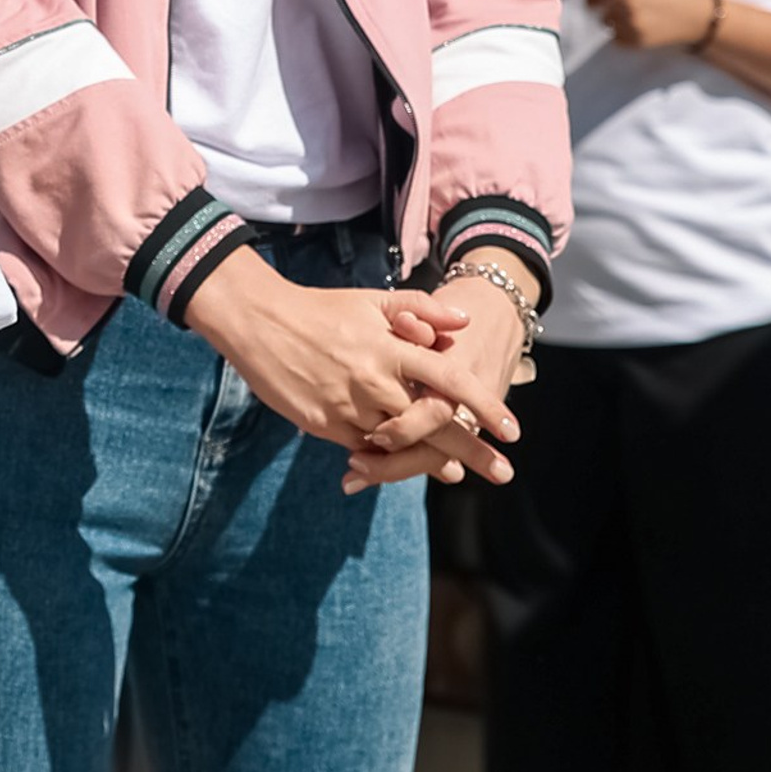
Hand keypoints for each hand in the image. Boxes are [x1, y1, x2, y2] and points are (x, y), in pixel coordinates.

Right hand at [187, 248, 513, 470]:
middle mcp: (374, 381)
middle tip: (502, 471)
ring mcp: (349, 406)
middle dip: (472, 450)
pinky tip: (399, 462)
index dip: (484, 406)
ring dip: (429, 460)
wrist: (259, 322)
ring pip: (399, 444)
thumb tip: (463, 320)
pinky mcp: (324, 425)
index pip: (451, 381)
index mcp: (391, 348)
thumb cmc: (321, 309)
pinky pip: (363, 449)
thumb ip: (420, 309)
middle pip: (434, 424)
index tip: (511, 430)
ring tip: (452, 471)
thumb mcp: (371, 299)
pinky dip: (384, 458)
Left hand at [558, 0, 714, 52]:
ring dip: (613, 18)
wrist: (696, 17)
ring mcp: (630, 23)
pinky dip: (622, 33)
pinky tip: (641, 27)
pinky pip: (615, 38)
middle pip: (594, 5)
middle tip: (615, 1)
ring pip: (604, 22)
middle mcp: (626, 3)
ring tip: (637, 14)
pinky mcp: (635, 40)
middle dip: (597, 3)